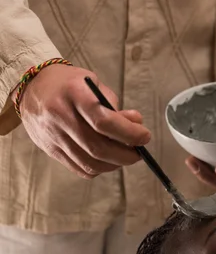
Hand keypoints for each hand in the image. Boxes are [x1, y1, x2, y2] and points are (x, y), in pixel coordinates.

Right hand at [15, 64, 150, 178]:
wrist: (32, 87)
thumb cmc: (70, 84)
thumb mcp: (93, 84)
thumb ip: (114, 106)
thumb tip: (136, 125)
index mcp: (74, 93)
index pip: (104, 121)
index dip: (128, 133)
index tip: (144, 136)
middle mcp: (60, 115)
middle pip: (97, 147)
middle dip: (124, 155)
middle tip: (138, 153)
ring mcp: (53, 135)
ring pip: (88, 162)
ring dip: (113, 164)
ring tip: (124, 157)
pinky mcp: (50, 149)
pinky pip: (78, 167)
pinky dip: (98, 168)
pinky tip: (107, 161)